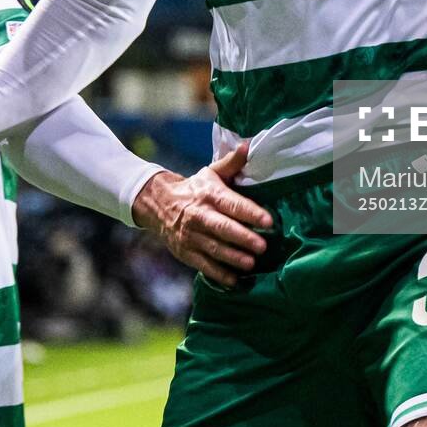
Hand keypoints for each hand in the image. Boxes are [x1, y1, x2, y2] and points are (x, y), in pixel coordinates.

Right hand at [131, 145, 274, 287]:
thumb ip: (232, 163)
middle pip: (222, 228)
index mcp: (208, 194)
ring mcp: (190, 236)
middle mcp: (199, 215)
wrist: (158, 204)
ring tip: (251, 263)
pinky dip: (218, 273)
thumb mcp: (211, 173)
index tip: (268, 221)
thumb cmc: (194, 189)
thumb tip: (249, 145)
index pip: (232, 204)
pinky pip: (203, 264)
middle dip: (243, 237)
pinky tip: (234, 280)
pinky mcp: (186, 252)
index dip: (250, 212)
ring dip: (233, 257)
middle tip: (262, 246)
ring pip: (213, 248)